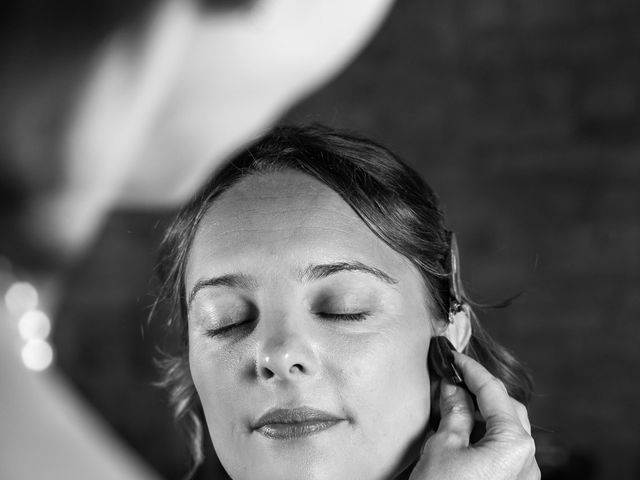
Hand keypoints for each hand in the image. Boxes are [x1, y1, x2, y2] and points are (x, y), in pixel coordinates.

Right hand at [410, 352, 539, 479]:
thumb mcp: (443, 447)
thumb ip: (454, 412)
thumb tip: (453, 387)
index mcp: (515, 444)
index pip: (494, 393)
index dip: (472, 371)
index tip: (455, 357)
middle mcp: (528, 460)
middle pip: (508, 409)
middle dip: (482, 390)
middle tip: (455, 377)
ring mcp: (523, 476)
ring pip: (509, 430)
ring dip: (485, 412)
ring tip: (456, 401)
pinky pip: (505, 449)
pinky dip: (487, 433)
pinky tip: (465, 428)